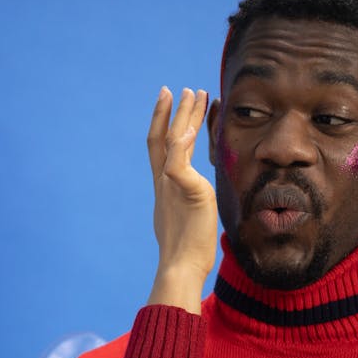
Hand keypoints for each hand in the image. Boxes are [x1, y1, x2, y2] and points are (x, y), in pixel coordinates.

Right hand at [147, 87, 215, 313]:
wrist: (180, 268)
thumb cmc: (187, 253)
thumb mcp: (186, 220)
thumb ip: (188, 202)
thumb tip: (197, 202)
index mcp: (164, 188)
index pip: (159, 148)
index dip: (162, 123)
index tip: (169, 102)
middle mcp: (163, 183)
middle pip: (163, 138)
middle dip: (172, 112)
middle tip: (181, 89)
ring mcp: (172, 186)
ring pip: (174, 141)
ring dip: (184, 115)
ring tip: (194, 93)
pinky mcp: (186, 191)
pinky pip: (180, 161)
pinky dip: (185, 141)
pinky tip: (193, 125)